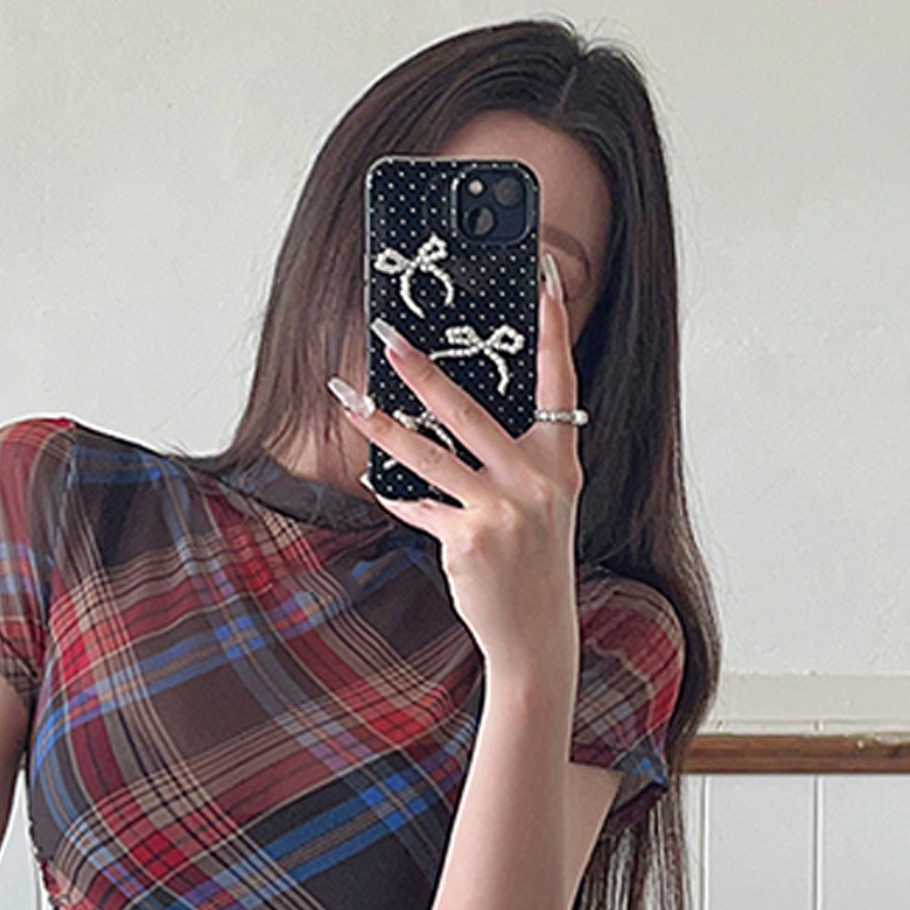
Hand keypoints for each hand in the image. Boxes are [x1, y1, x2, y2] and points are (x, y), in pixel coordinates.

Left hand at [330, 253, 583, 679]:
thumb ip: (518, 460)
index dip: (552, 326)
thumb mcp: (543, 504)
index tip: (541, 277)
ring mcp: (502, 511)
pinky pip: (420, 507)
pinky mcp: (468, 540)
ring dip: (383, 427)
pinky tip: (384, 488)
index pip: (558, 379)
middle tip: (388, 337)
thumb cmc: (533, 563)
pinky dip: (400, 499)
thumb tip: (458, 416)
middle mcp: (535, 480)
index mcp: (559, 461)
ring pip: (429, 456)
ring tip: (351, 401)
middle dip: (423, 371)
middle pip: (470, 411)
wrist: (535, 632)